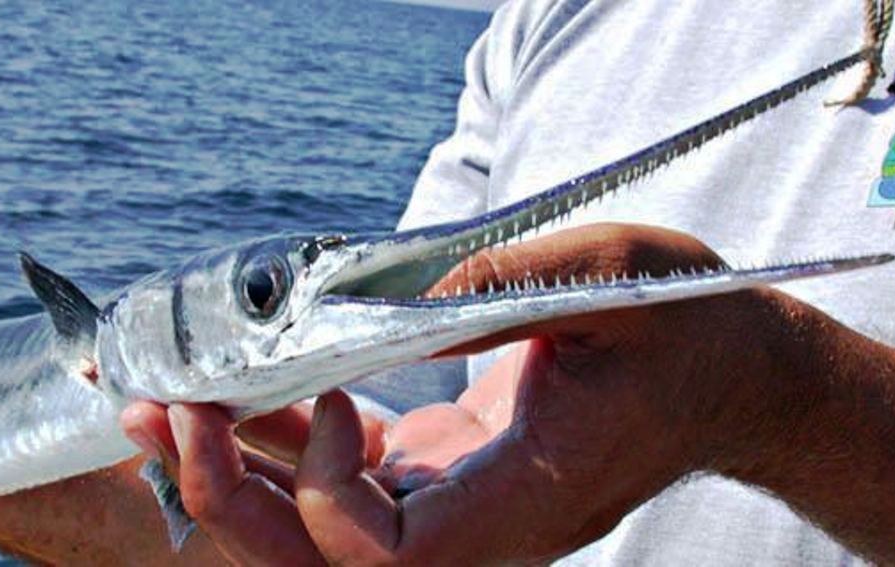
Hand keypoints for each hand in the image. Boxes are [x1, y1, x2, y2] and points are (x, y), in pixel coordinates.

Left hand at [122, 223, 808, 564]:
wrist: (729, 375)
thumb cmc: (687, 332)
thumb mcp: (608, 283)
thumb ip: (502, 285)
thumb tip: (381, 286)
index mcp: (528, 500)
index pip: (391, 558)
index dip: (325, 496)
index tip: (326, 396)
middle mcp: (483, 526)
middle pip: (327, 565)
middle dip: (231, 501)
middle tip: (165, 415)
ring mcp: (460, 506)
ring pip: (321, 534)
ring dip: (236, 474)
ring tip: (165, 408)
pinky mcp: (449, 472)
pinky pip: (348, 481)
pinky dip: (286, 444)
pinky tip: (249, 394)